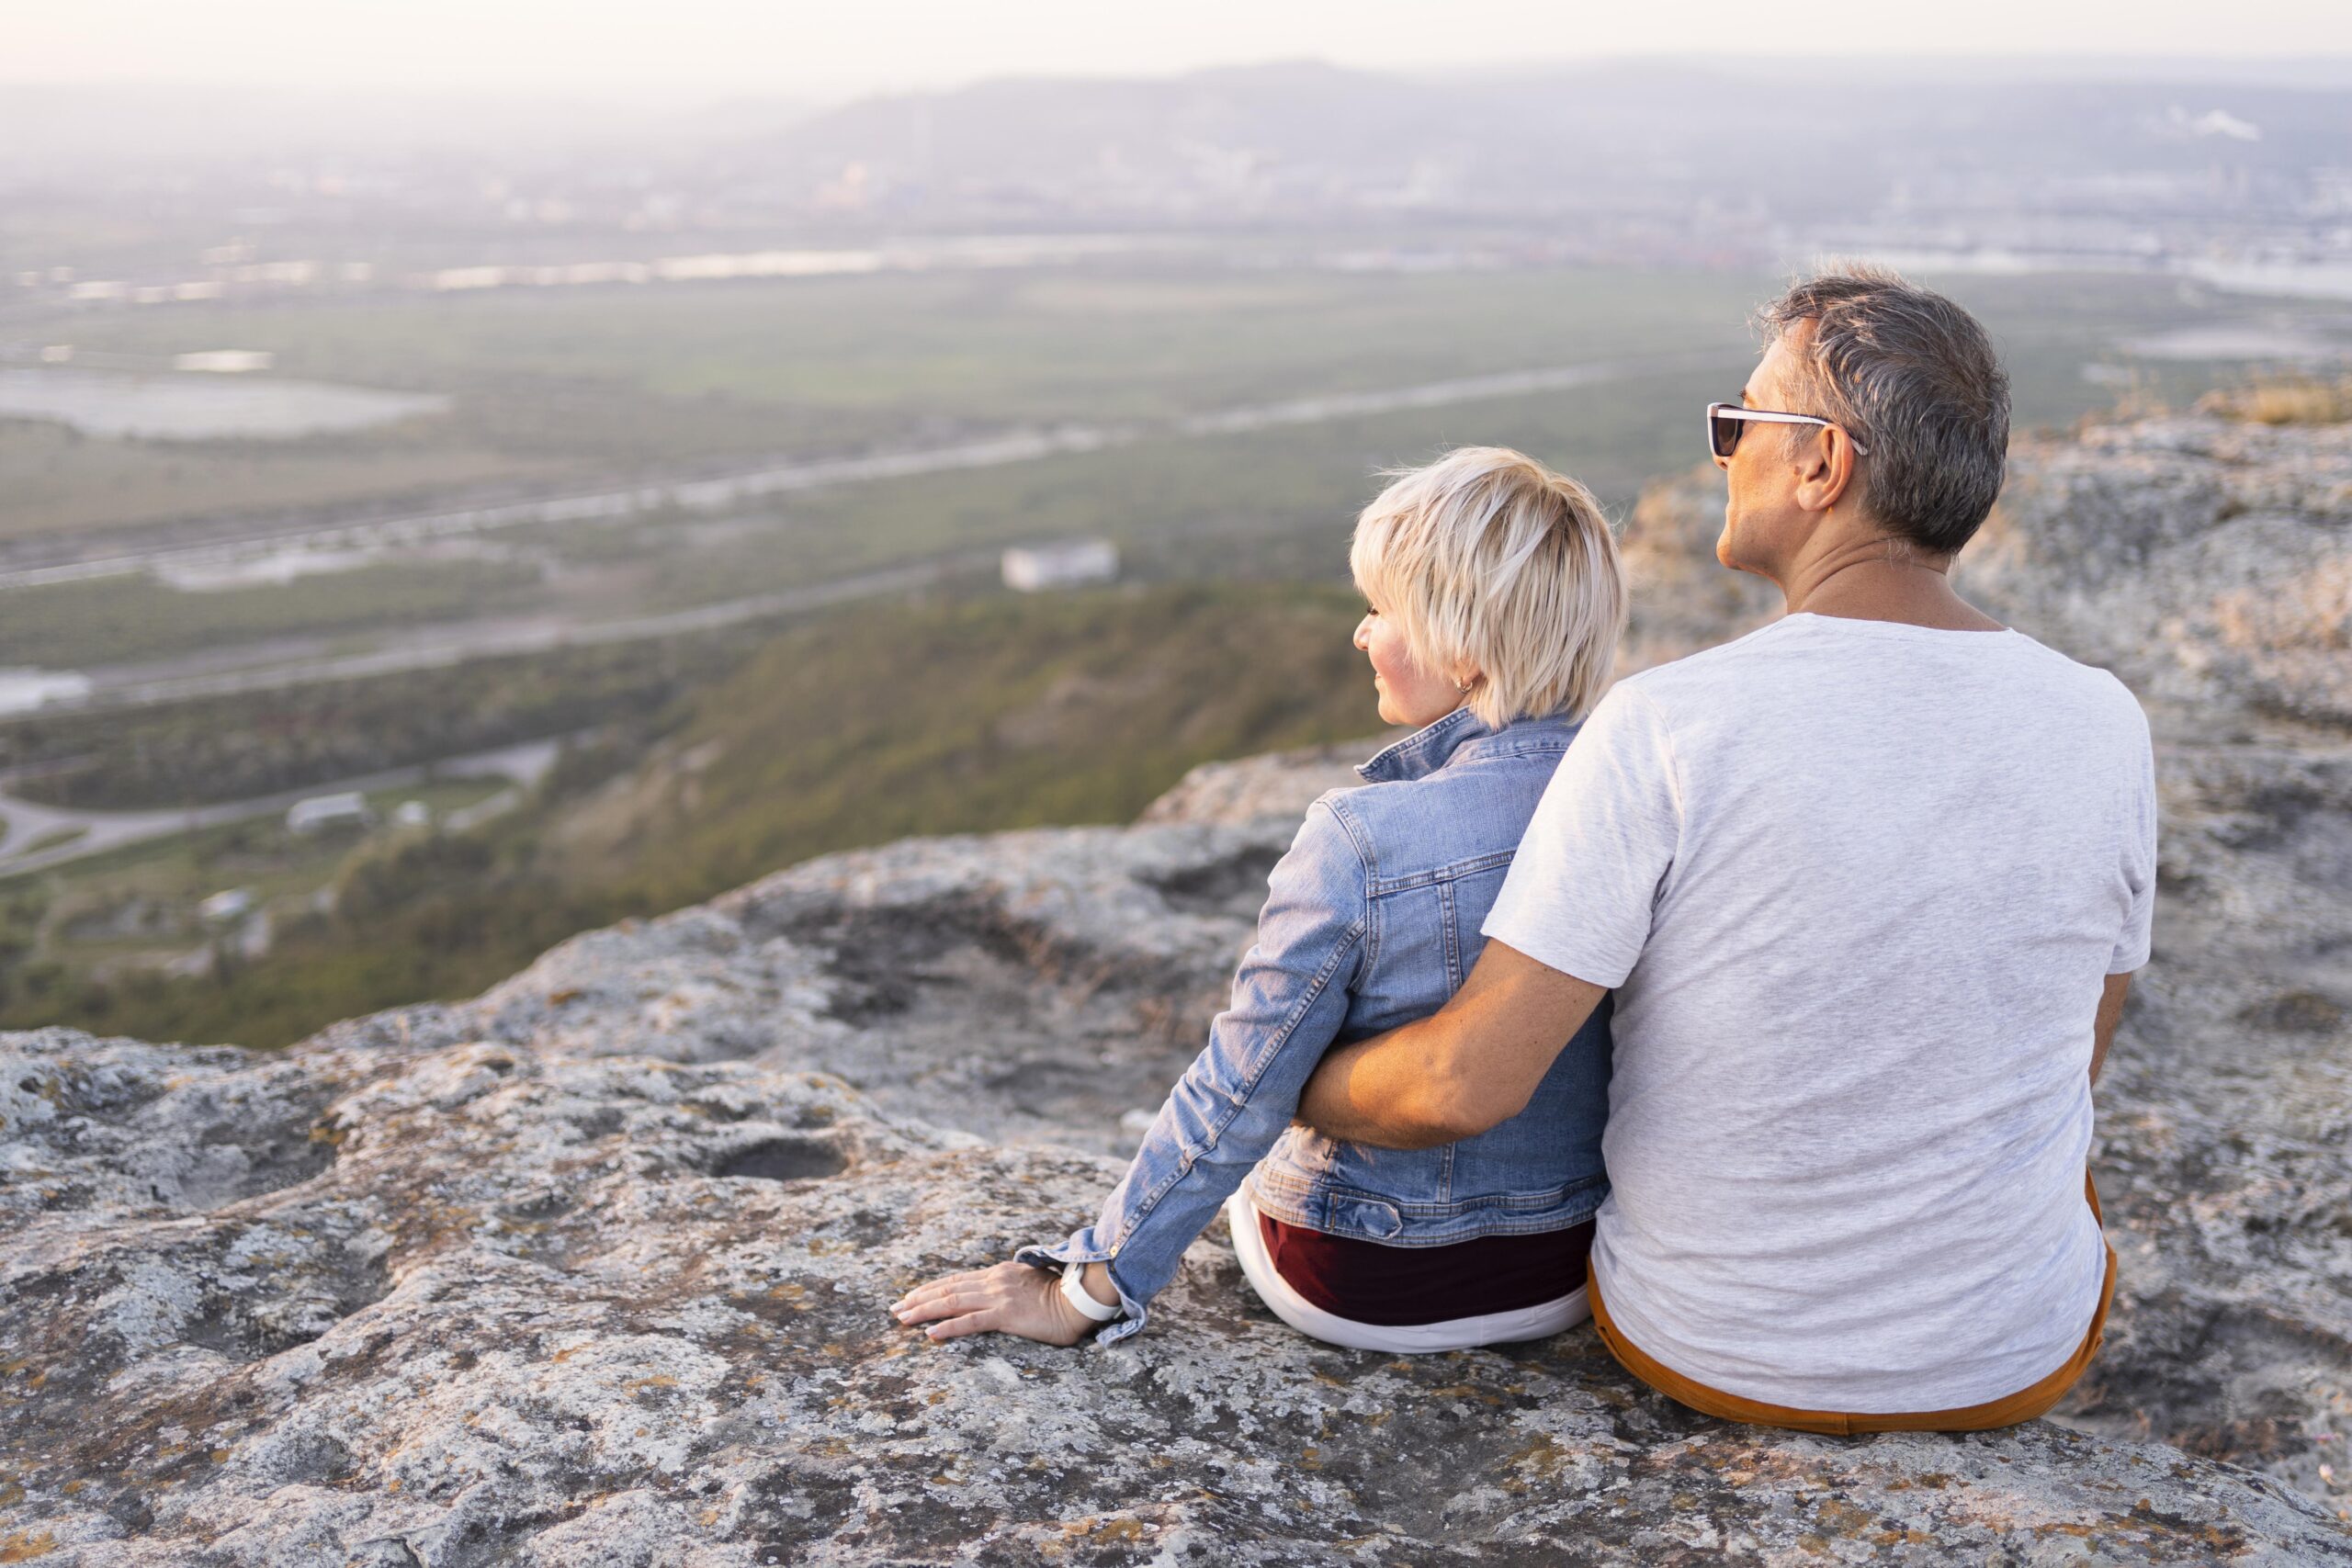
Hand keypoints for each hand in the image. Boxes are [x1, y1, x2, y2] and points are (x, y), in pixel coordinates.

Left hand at [891, 1261, 1102, 1345]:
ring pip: (952, 1302)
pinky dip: (948, 1327)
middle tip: (895, 1309)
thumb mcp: (1028, 1283)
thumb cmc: (1060, 1296)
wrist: (1079, 1300)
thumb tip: (995, 1293)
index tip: (910, 1297)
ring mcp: (998, 1297)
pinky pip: (970, 1321)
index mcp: (998, 1273)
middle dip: (918, 1298)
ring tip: (903, 1319)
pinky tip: (930, 1334)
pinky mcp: (1005, 1315)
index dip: (931, 1288)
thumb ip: (1008, 1286)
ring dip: (924, 1310)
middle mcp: (993, 1280)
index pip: (956, 1280)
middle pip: (947, 1288)